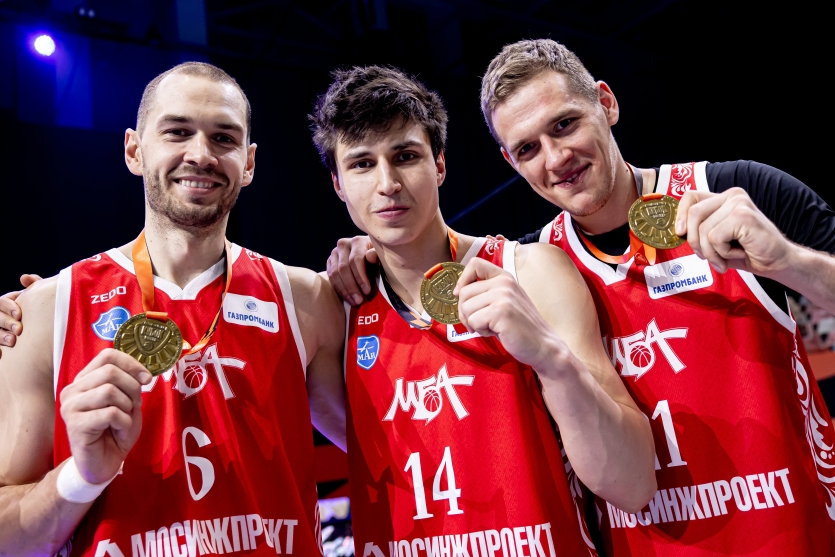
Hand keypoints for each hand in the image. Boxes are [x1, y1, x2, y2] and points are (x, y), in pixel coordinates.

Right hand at [0, 274, 42, 349]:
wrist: (42, 334)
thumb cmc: (39, 311)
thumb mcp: (36, 299)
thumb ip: (33, 287)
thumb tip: (24, 278)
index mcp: (7, 303)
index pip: (1, 302)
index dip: (9, 307)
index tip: (19, 314)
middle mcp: (0, 315)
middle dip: (6, 322)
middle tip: (19, 330)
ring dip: (0, 336)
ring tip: (12, 342)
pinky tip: (1, 355)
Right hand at [59, 349, 151, 483]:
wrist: (103, 464)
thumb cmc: (115, 432)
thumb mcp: (128, 403)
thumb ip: (131, 385)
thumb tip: (143, 373)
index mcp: (85, 380)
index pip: (107, 356)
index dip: (131, 363)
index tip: (146, 378)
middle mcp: (72, 390)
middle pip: (109, 372)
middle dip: (132, 388)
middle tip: (134, 407)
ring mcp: (70, 407)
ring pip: (109, 391)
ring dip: (127, 407)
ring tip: (124, 421)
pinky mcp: (75, 425)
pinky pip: (110, 413)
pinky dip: (124, 423)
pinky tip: (119, 432)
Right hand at [326, 236, 376, 305]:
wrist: (369, 255)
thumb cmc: (379, 257)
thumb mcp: (382, 256)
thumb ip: (378, 255)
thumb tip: (370, 256)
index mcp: (358, 241)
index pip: (356, 260)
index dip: (361, 277)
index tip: (367, 292)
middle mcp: (343, 244)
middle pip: (344, 268)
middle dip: (352, 287)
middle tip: (360, 301)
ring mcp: (334, 252)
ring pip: (335, 273)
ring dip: (344, 290)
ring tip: (354, 302)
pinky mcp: (330, 261)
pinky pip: (330, 277)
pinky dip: (339, 289)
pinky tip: (347, 298)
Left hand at [454, 258, 564, 370]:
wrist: (543, 345)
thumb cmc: (520, 327)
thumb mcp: (505, 301)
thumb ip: (486, 292)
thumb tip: (457, 292)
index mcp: (505, 277)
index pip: (475, 264)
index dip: (463, 280)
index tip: (461, 295)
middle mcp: (504, 283)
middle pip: (464, 293)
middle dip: (466, 312)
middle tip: (482, 323)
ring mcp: (503, 296)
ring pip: (466, 308)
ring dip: (474, 323)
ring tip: (493, 327)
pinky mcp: (500, 312)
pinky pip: (473, 321)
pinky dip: (481, 331)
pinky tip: (497, 332)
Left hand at [675, 188, 791, 274]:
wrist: (777, 262)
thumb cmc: (746, 252)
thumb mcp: (716, 239)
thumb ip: (699, 230)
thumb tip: (678, 230)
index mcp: (723, 198)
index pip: (690, 196)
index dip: (680, 215)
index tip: (681, 233)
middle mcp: (732, 196)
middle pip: (693, 214)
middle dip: (695, 241)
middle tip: (707, 256)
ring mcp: (738, 204)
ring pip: (703, 230)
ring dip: (711, 252)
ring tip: (726, 256)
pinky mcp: (743, 216)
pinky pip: (715, 238)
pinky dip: (722, 252)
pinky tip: (739, 251)